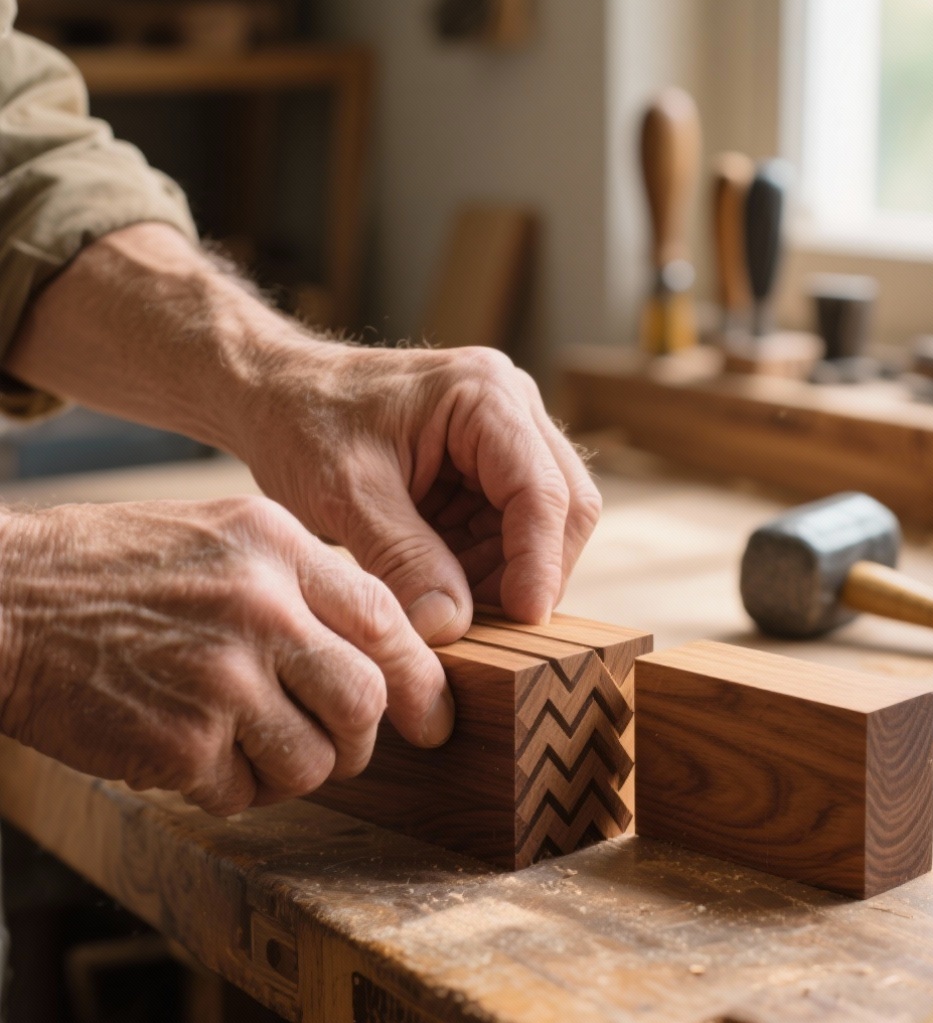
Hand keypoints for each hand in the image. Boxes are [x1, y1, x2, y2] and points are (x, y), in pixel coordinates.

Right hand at [0, 495, 451, 815]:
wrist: (0, 600)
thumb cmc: (111, 570)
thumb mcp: (220, 534)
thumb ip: (301, 579)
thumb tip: (379, 645)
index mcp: (275, 546)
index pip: (385, 619)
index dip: (419, 678)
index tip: (432, 716)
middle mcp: (259, 607)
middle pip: (363, 700)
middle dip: (359, 740)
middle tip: (334, 746)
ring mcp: (219, 676)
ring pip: (313, 761)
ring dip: (291, 772)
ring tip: (245, 747)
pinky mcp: (178, 740)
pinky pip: (242, 792)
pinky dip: (227, 788)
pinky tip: (190, 755)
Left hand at [237, 342, 601, 644]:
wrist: (276, 397)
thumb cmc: (304, 425)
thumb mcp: (345, 495)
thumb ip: (402, 559)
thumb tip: (453, 626)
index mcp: (485, 396)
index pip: (543, 491)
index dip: (540, 563)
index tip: (523, 621)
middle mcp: (512, 410)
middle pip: (565, 508)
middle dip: (531, 573)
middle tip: (485, 626)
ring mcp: (509, 439)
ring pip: (547, 527)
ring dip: (507, 576)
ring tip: (446, 604)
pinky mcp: (493, 470)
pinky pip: (513, 533)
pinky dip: (487, 569)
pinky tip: (441, 586)